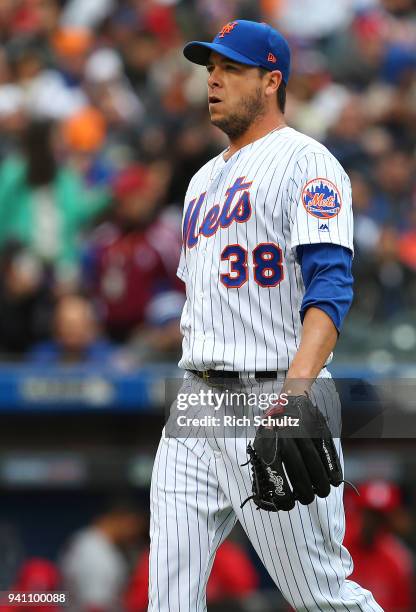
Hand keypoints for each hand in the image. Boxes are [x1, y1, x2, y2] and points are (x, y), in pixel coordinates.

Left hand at [241, 394, 342, 511]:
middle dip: (304, 492)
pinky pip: (327, 452)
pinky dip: (332, 469)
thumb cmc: (274, 430)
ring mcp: (303, 431)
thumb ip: (264, 466)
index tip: (288, 505)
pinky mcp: (318, 428)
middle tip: (307, 500)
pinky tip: (334, 481)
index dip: (283, 494)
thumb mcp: (262, 443)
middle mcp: (285, 437)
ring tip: (322, 493)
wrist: (289, 400)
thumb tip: (264, 497)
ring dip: (320, 483)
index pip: (275, 474)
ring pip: (315, 463)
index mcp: (268, 443)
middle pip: (298, 471)